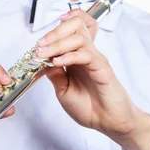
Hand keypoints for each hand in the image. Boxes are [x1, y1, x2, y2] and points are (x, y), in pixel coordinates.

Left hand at [36, 9, 141, 138]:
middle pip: (77, 25)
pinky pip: (86, 54)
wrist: (109, 123)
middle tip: (40, 44)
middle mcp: (87, 54)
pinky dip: (69, 56)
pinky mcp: (102, 68)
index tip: (42, 36)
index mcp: (77, 57)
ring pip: (79, 37)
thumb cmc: (90, 108)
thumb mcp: (63, 90)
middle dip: (55, 31)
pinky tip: (57, 62)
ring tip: (44, 54)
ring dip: (57, 43)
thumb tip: (42, 60)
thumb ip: (54, 74)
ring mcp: (95, 59)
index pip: (73, 29)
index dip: (59, 26)